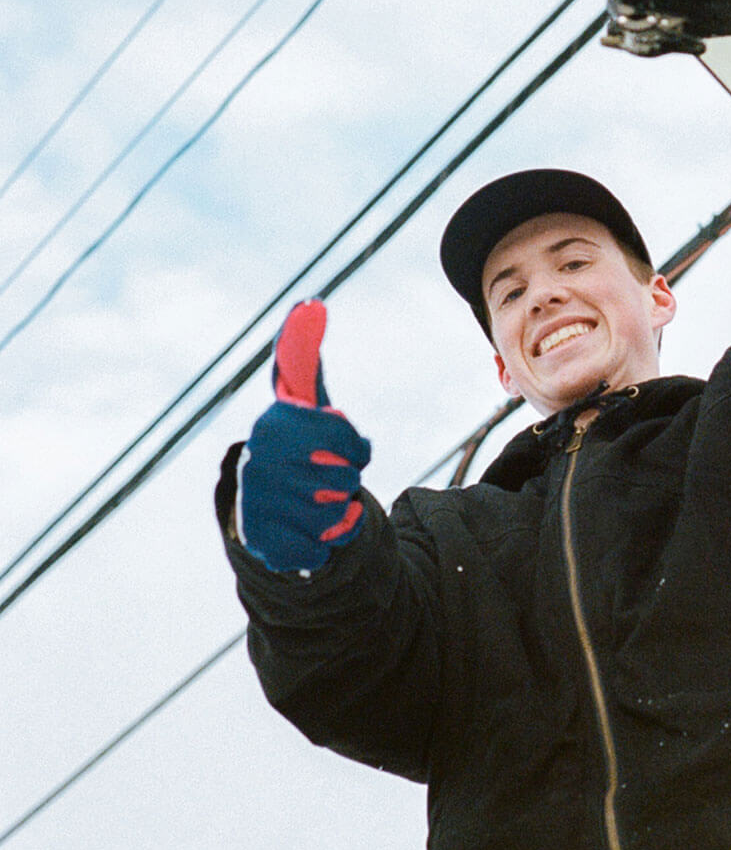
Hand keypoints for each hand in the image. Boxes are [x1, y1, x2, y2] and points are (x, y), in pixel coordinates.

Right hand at [235, 300, 369, 572]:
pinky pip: (322, 548)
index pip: (342, 437)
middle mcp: (259, 464)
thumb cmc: (295, 448)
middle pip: (344, 479)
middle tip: (326, 476)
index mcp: (274, 425)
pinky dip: (325, 543)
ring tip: (315, 503)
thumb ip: (304, 356)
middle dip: (346, 480)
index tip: (347, 446)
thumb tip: (311, 301)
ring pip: (336, 514)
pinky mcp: (266, 547)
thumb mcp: (302, 403)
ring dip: (337, 512)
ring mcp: (259, 507)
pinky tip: (307, 532)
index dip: (353, 445)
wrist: (265, 511)